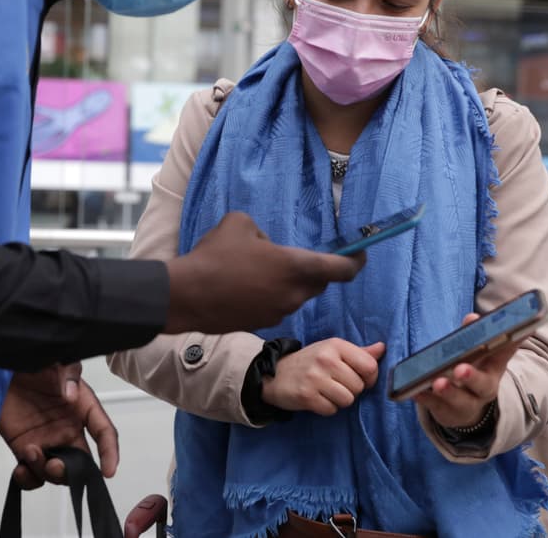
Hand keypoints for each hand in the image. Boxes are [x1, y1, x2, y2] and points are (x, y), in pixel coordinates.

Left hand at [0, 365, 117, 489]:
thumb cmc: (31, 361)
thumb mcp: (56, 360)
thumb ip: (67, 374)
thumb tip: (71, 395)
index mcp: (82, 407)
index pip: (104, 433)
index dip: (110, 452)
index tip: (108, 470)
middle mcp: (67, 428)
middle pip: (81, 462)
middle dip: (72, 472)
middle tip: (55, 466)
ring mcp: (46, 441)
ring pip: (56, 472)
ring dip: (45, 472)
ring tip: (30, 452)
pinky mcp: (25, 448)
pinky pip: (32, 474)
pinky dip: (28, 480)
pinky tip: (20, 470)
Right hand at [165, 212, 365, 334]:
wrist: (187, 295)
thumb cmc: (214, 256)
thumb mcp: (239, 223)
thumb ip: (262, 230)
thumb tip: (265, 244)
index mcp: (295, 267)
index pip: (341, 269)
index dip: (356, 262)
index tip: (361, 254)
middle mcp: (294, 294)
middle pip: (318, 283)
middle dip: (316, 270)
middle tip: (300, 258)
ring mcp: (279, 312)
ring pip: (294, 294)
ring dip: (287, 282)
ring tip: (258, 269)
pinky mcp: (262, 323)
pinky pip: (276, 305)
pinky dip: (269, 295)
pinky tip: (244, 286)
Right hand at [261, 338, 384, 414]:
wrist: (274, 374)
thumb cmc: (310, 362)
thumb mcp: (332, 351)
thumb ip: (358, 352)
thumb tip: (383, 348)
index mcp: (335, 345)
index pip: (369, 366)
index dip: (369, 377)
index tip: (359, 378)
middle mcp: (325, 359)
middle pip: (359, 386)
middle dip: (351, 390)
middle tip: (336, 385)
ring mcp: (315, 377)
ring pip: (347, 400)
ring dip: (340, 401)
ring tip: (327, 392)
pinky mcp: (306, 396)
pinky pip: (332, 410)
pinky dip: (327, 408)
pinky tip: (317, 399)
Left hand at [413, 312, 523, 429]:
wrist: (466, 408)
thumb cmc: (472, 372)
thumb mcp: (477, 355)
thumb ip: (472, 334)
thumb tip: (472, 317)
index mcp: (494, 370)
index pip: (504, 355)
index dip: (509, 345)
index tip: (513, 334)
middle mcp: (484, 389)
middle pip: (483, 384)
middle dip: (472, 376)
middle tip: (461, 369)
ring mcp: (466, 404)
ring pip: (460, 400)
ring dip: (448, 391)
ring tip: (438, 383)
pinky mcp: (447, 412)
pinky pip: (436, 406)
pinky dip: (426, 399)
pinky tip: (416, 392)